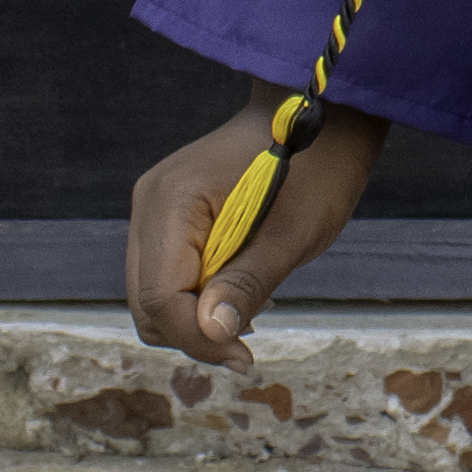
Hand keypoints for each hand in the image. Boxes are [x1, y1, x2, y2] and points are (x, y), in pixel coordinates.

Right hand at [127, 77, 388, 370]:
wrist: (324, 113)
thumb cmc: (317, 166)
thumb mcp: (293, 234)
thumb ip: (247, 284)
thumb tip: (212, 334)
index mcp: (173, 201)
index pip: (160, 297)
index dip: (196, 338)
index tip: (243, 359)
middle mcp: (150, 202)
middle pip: (147, 301)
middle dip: (193, 331)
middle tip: (247, 345)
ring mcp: (155, 205)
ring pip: (153, 291)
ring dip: (195, 315)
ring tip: (250, 310)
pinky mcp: (169, 211)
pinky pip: (168, 270)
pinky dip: (197, 292)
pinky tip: (238, 288)